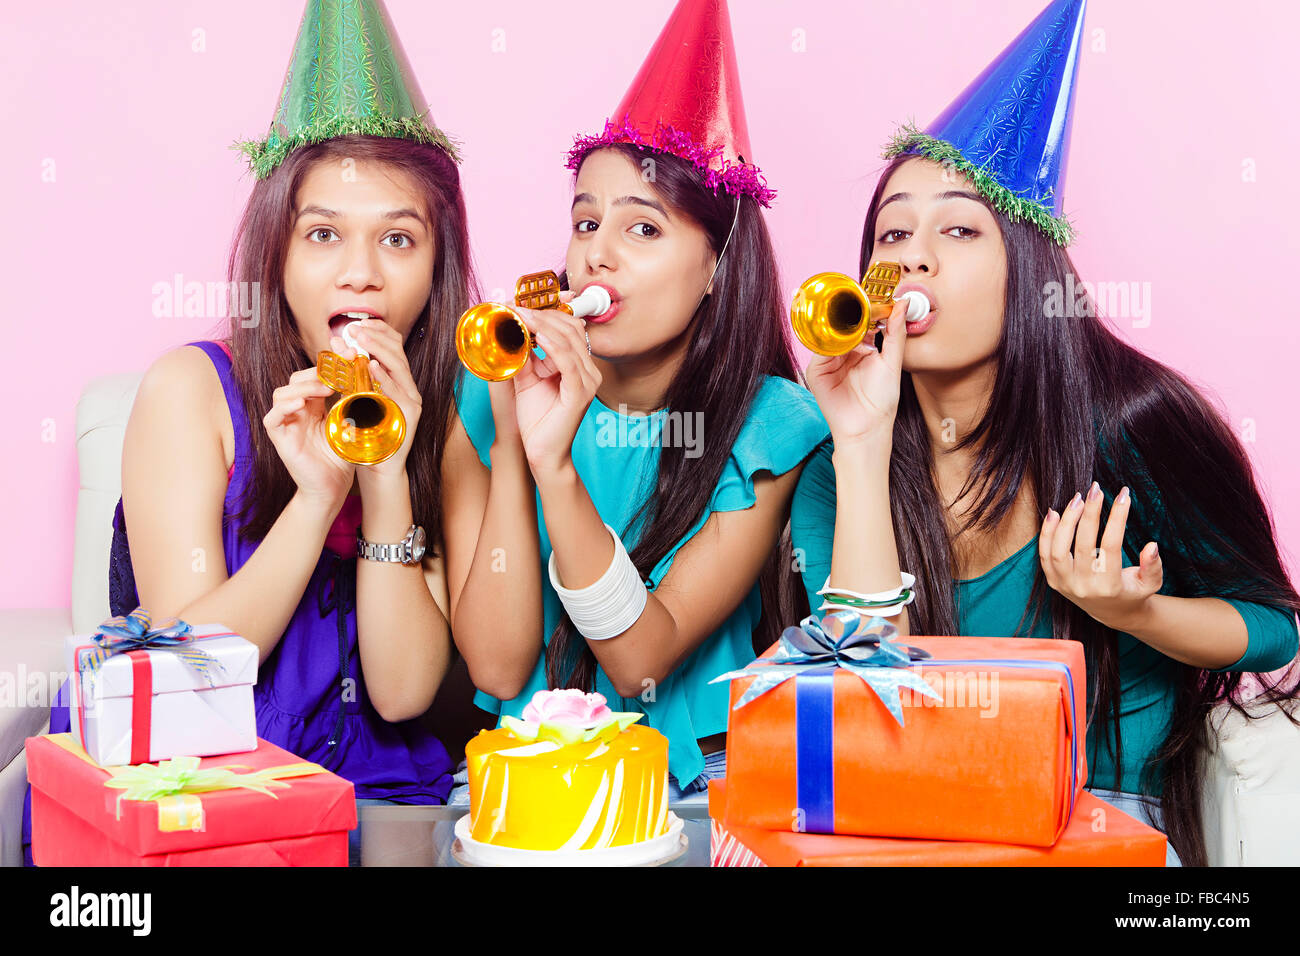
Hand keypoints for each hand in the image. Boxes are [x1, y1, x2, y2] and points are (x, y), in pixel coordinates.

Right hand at [264, 366, 356, 510]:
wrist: (332, 488)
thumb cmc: (342, 458)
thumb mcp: (350, 425)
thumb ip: (352, 403)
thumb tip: (365, 377)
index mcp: (314, 406)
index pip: (315, 376)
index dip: (331, 365)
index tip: (351, 355)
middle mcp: (298, 411)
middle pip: (297, 379)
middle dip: (317, 371)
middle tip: (339, 370)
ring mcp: (287, 424)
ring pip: (282, 393)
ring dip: (302, 387)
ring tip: (324, 388)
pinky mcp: (279, 438)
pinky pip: (272, 418)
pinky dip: (283, 408)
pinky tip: (301, 405)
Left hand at [337, 319, 422, 484]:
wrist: (378, 467)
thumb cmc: (365, 432)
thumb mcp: (356, 396)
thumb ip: (351, 371)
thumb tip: (337, 341)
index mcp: (397, 381)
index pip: (393, 347)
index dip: (377, 331)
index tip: (357, 323)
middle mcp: (408, 387)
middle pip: (397, 352)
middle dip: (376, 337)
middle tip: (355, 328)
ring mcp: (411, 401)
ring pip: (399, 367)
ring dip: (379, 351)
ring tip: (361, 339)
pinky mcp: (409, 415)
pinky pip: (398, 392)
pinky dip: (385, 378)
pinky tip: (372, 366)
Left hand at [510, 295, 599, 477]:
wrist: (542, 453)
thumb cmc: (537, 420)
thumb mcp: (525, 380)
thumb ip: (522, 356)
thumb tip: (509, 331)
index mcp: (577, 364)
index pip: (568, 327)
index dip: (546, 311)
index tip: (520, 302)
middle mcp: (587, 370)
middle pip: (569, 328)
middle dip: (541, 314)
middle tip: (515, 306)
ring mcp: (587, 380)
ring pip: (568, 340)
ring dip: (541, 325)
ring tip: (519, 316)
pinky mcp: (580, 393)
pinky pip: (568, 362)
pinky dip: (551, 346)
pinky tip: (535, 336)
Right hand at [804, 296, 907, 451]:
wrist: (866, 428)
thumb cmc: (881, 401)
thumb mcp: (892, 362)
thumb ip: (895, 333)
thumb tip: (902, 303)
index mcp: (862, 348)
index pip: (860, 321)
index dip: (866, 307)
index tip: (873, 291)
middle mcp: (844, 351)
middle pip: (842, 325)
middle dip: (848, 311)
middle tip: (857, 295)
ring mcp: (829, 360)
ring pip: (829, 334)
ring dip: (836, 322)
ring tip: (846, 310)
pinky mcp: (816, 370)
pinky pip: (818, 349)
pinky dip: (825, 339)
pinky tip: (835, 333)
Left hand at [1038, 482, 1162, 631]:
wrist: (1111, 612)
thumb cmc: (1133, 592)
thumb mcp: (1150, 583)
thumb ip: (1152, 566)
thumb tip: (1151, 546)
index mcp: (1110, 586)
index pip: (1111, 546)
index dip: (1117, 519)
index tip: (1123, 496)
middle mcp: (1084, 586)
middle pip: (1083, 544)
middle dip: (1090, 514)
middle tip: (1096, 490)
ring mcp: (1065, 584)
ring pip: (1058, 549)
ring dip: (1066, 521)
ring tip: (1077, 499)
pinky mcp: (1054, 581)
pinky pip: (1044, 555)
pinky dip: (1046, 533)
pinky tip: (1055, 513)